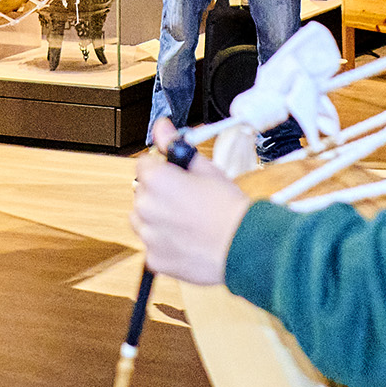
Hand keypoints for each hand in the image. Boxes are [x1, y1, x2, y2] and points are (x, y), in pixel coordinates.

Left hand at [129, 122, 251, 285]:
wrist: (243, 246)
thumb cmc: (228, 208)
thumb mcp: (206, 168)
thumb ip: (176, 145)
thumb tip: (162, 127)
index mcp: (156, 180)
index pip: (143, 165)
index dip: (162, 169)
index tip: (176, 177)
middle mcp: (146, 206)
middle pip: (142, 193)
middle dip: (159, 194)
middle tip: (188, 201)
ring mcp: (148, 235)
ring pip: (143, 220)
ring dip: (158, 219)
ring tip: (187, 222)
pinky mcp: (153, 259)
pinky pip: (152, 246)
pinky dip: (164, 244)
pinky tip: (187, 240)